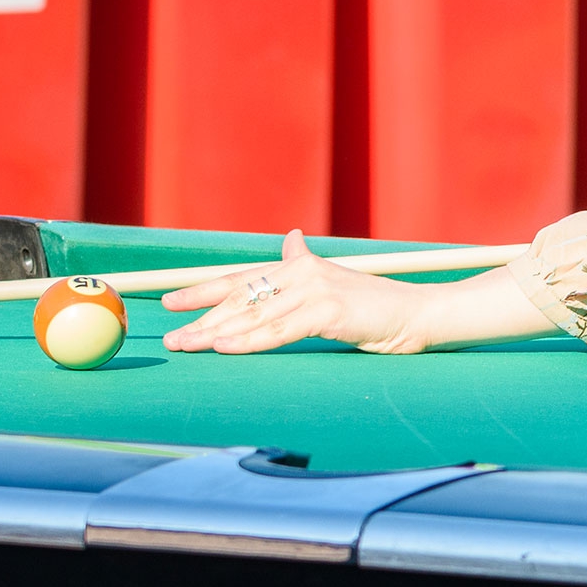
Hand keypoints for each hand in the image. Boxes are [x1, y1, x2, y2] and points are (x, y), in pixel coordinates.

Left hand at [161, 230, 435, 355]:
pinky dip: (249, 341)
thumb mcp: (334, 282)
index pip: (243, 278)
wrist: (416, 314)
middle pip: (241, 298)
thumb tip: (291, 238)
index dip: (204, 289)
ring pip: (254, 316)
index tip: (170, 301)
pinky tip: (224, 348)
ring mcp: (315, 289)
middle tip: (172, 337)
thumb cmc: (374, 305)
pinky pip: (278, 331)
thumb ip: (305, 267)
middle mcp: (303, 272)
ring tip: (187, 345)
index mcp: (300, 266)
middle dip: (202, 318)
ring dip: (215, 334)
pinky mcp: (327, 310)